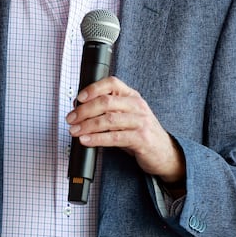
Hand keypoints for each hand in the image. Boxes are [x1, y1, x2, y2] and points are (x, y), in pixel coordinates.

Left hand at [67, 76, 185, 184]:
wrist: (164, 153)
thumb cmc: (140, 133)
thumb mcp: (125, 116)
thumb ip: (107, 110)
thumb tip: (78, 106)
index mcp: (132, 96)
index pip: (112, 83)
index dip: (93, 88)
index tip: (79, 97)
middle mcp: (137, 106)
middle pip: (106, 102)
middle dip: (84, 110)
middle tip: (71, 119)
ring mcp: (140, 121)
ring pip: (108, 119)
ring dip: (87, 125)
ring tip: (74, 131)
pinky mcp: (141, 139)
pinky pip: (114, 137)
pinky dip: (97, 139)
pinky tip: (86, 141)